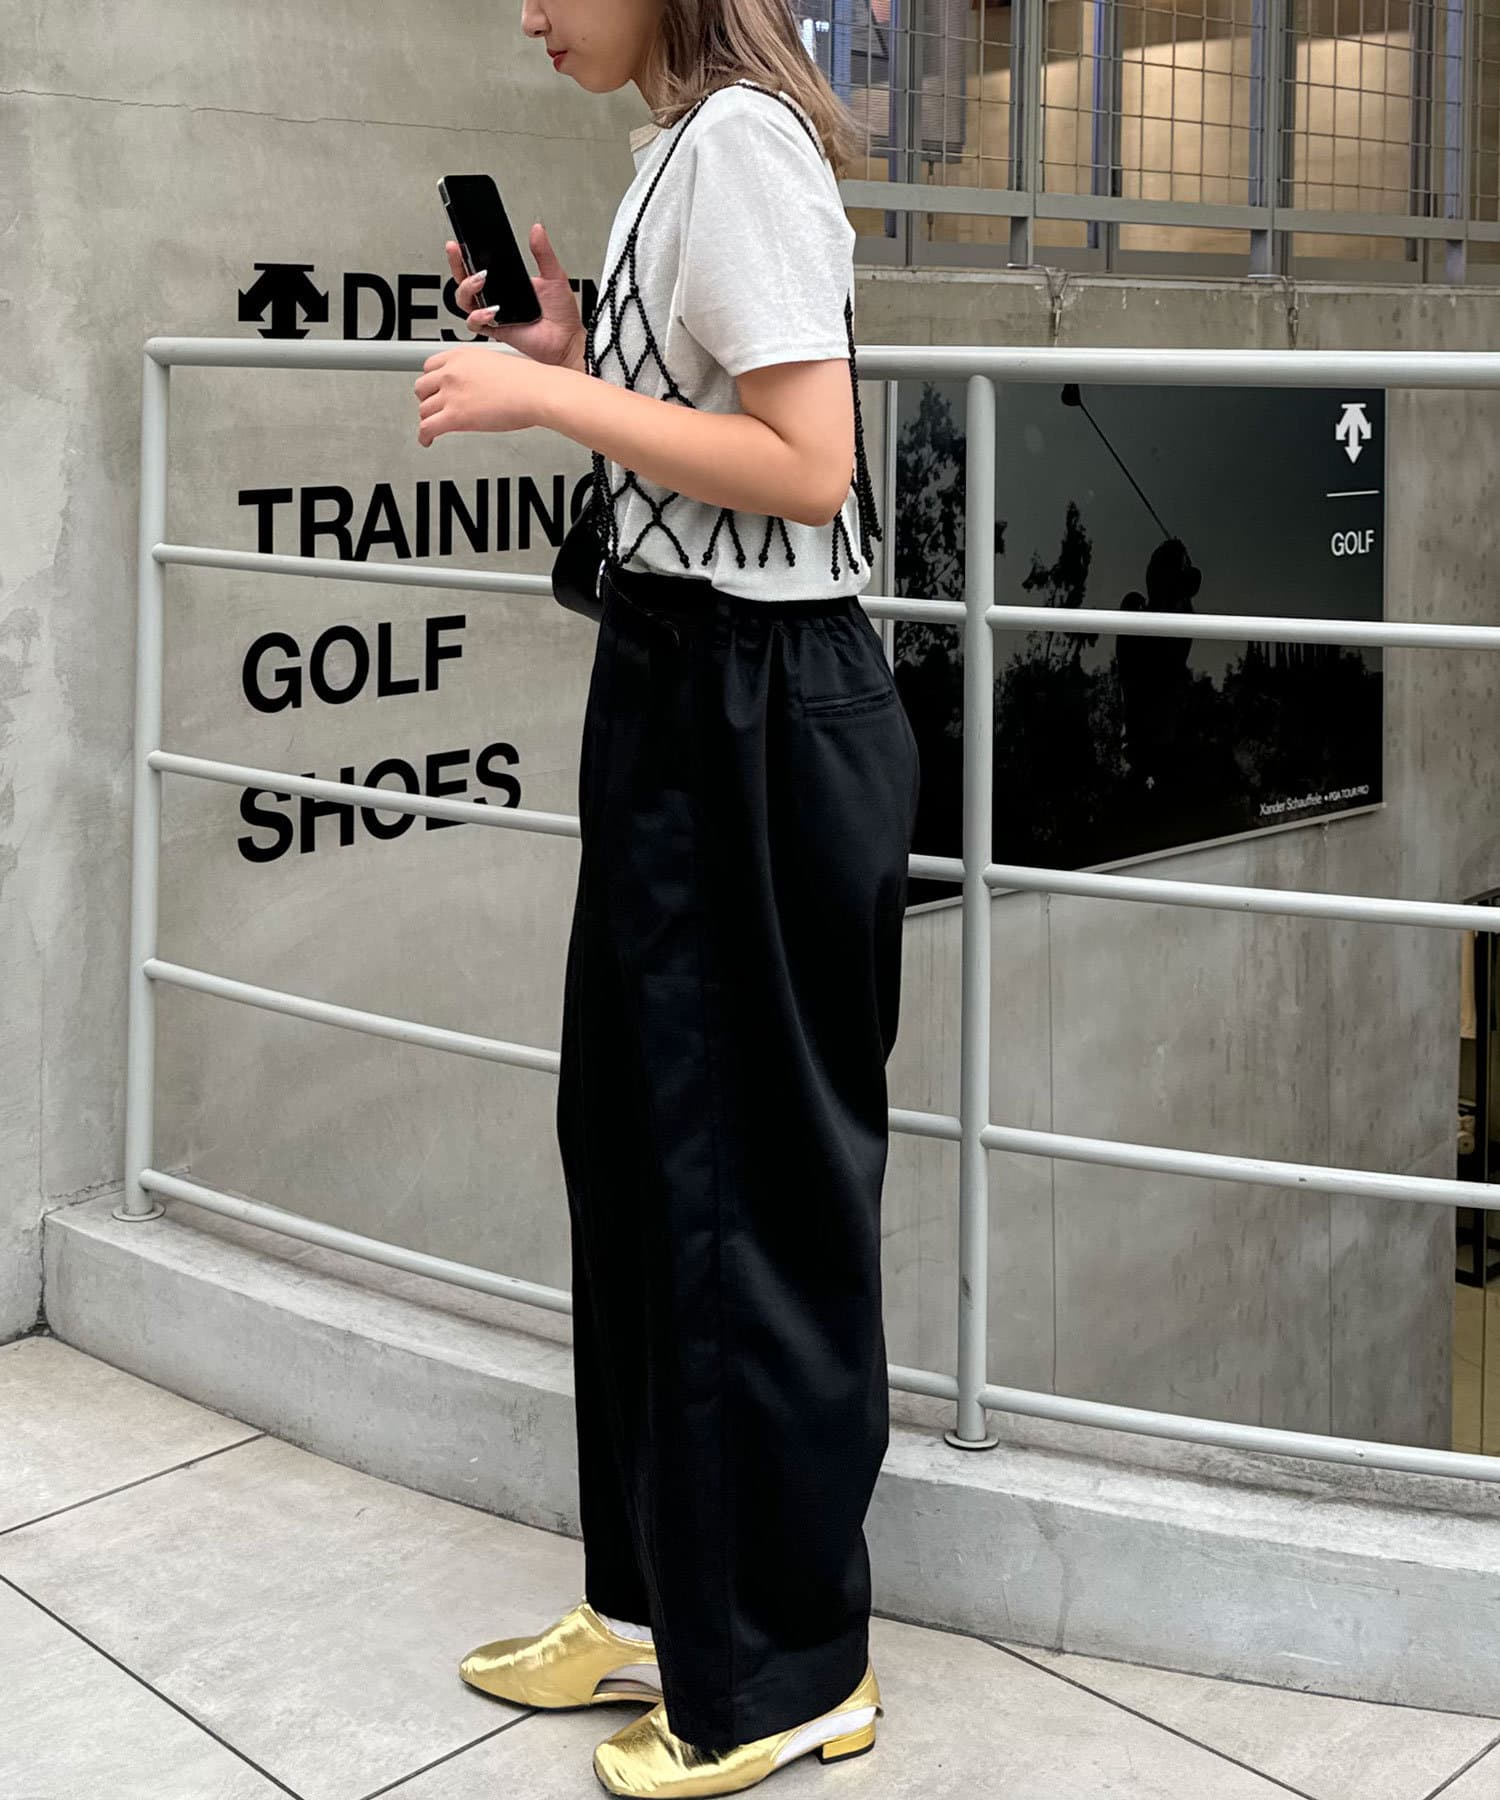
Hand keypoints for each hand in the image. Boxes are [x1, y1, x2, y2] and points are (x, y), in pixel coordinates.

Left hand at [414, 345, 551, 444]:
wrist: (536, 392)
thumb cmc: (526, 381)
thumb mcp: (494, 363)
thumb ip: (477, 372)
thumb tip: (476, 385)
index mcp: (461, 356)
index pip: (430, 367)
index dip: (431, 381)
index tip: (434, 389)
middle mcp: (452, 372)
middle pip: (422, 387)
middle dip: (427, 399)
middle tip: (435, 408)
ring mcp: (451, 394)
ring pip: (423, 409)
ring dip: (428, 419)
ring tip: (434, 426)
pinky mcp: (455, 416)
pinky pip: (427, 428)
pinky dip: (424, 436)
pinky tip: (427, 440)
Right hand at [447, 227, 585, 370]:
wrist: (567, 340)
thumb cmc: (561, 315)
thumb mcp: (553, 276)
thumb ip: (543, 253)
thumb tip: (538, 230)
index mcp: (505, 283)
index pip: (477, 266)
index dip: (464, 255)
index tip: (460, 242)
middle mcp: (496, 298)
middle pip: (463, 281)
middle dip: (456, 264)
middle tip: (458, 252)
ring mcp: (494, 315)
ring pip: (463, 301)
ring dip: (467, 288)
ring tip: (481, 281)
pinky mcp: (496, 330)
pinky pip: (474, 324)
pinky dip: (478, 316)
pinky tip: (491, 310)